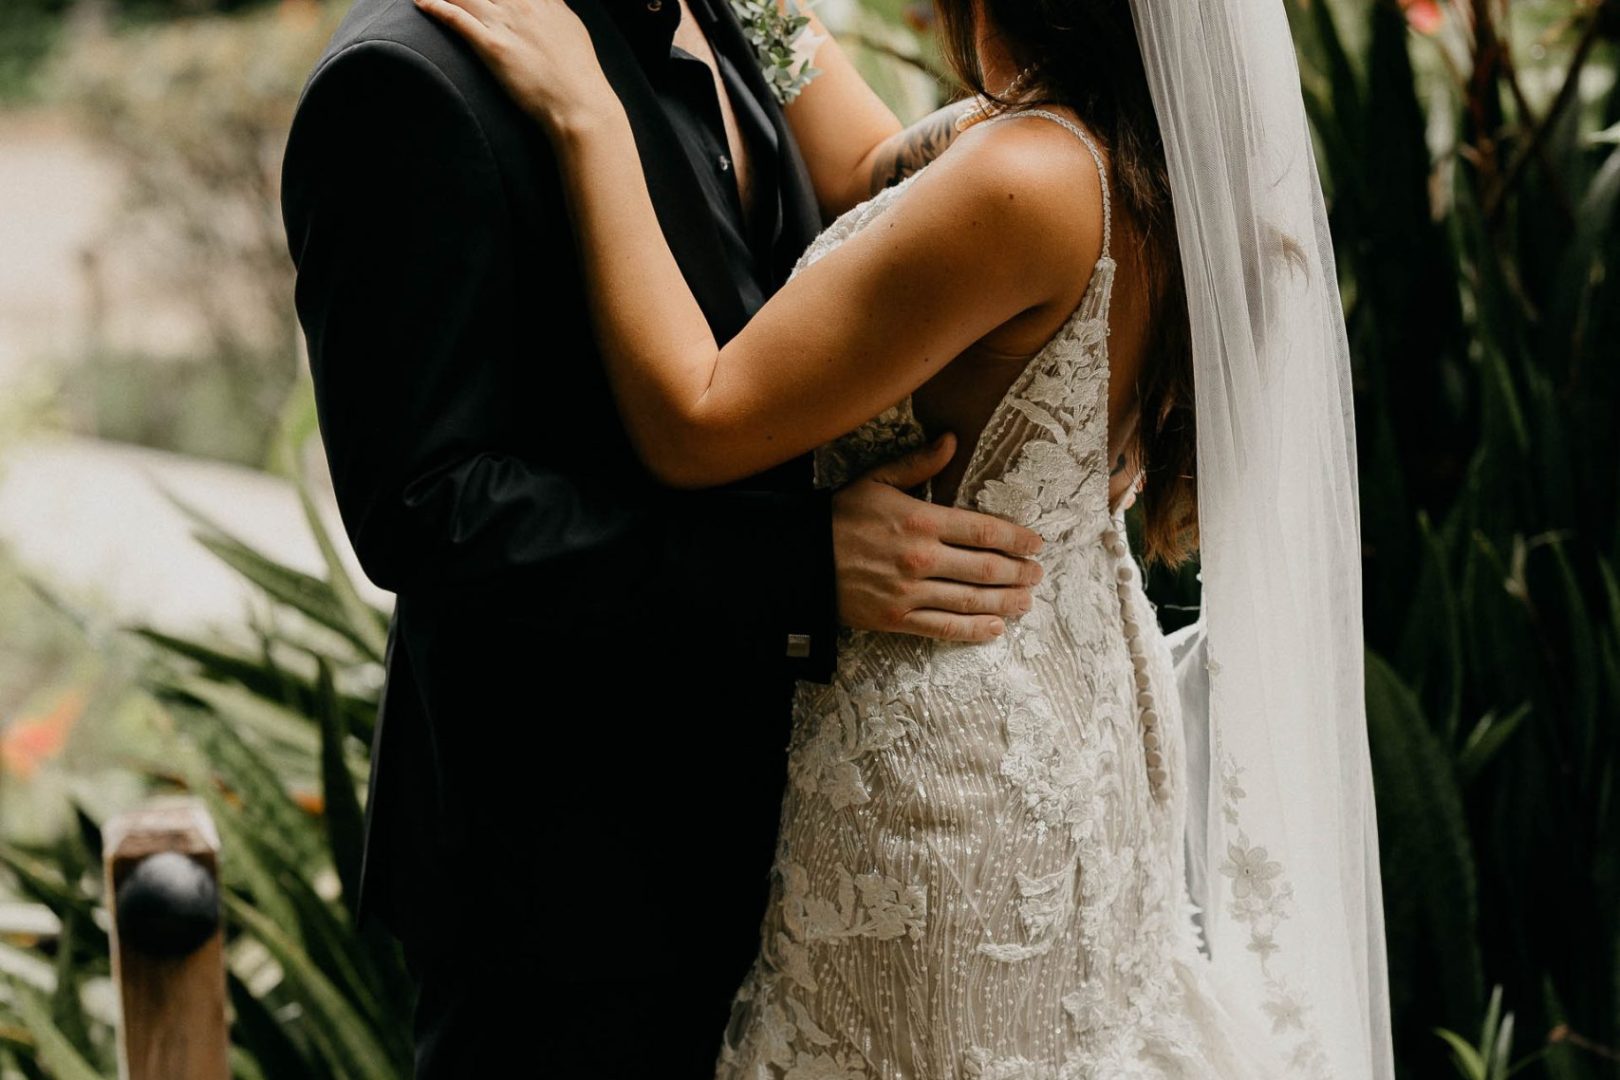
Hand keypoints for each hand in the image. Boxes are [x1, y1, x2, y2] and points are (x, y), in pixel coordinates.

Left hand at [414, 0, 615, 138]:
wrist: (579, 105)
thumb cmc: (579, 74)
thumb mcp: (573, 29)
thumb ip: (556, 9)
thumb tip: (551, 2)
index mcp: (543, 0)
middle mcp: (523, 5)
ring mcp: (506, 23)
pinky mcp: (492, 46)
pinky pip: (456, 18)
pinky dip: (435, 6)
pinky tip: (420, 1)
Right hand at [832, 432, 1045, 642]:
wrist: (800, 559)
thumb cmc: (839, 517)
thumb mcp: (876, 481)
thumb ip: (918, 464)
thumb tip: (951, 440)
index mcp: (921, 520)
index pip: (983, 530)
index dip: (1016, 538)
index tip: (1035, 543)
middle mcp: (921, 558)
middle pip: (986, 568)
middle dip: (1019, 572)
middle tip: (1038, 574)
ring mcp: (910, 592)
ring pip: (971, 601)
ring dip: (1006, 602)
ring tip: (1027, 601)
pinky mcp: (896, 619)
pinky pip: (944, 628)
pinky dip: (974, 630)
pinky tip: (995, 629)